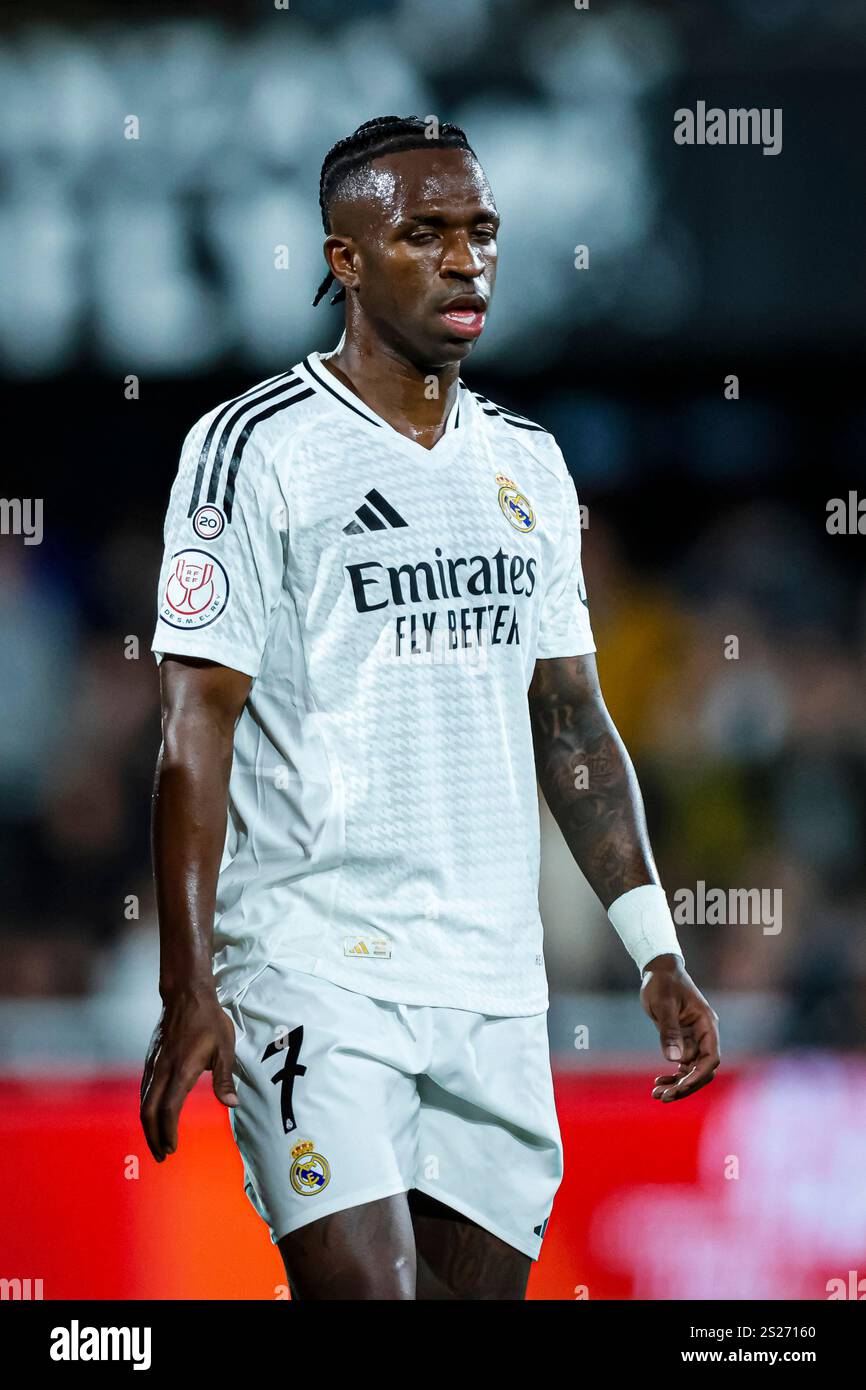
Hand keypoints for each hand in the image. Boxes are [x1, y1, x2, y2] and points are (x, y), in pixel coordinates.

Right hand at [140, 984, 237, 1160]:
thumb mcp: (225, 1047)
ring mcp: (153, 1065)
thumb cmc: (208, 1020)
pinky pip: (144, 1091)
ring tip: (157, 1142)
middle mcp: (163, 1070)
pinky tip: (153, 1116)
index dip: (168, 1132)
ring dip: (148, 1125)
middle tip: (162, 1156)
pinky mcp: (150, 1060)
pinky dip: (146, 1109)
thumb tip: (231, 1103)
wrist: (185, 995)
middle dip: (153, 1137)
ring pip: (143, 1102)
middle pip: (149, 1111)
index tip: (173, 1148)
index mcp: (182, 1069)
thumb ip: (224, 1077)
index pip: (169, 1108)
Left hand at [640, 955, 719, 1101]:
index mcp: (706, 1024)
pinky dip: (673, 1075)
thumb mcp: (662, 1005)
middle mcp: (704, 1034)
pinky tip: (658, 1082)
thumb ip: (669, 1031)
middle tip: (663, 1097)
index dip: (698, 1075)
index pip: (711, 1057)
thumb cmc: (662, 983)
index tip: (681, 1087)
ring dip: (678, 1085)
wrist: (658, 970)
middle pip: (702, 1069)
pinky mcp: (684, 1040)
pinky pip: (683, 1065)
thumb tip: (674, 1059)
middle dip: (686, 1086)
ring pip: (692, 1070)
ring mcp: (694, 1039)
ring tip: (657, 1095)